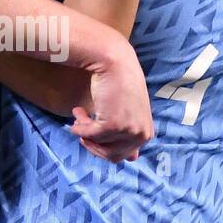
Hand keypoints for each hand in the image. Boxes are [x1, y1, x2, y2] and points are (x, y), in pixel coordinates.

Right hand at [70, 39, 154, 162]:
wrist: (116, 63)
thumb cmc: (121, 85)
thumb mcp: (132, 113)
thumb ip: (132, 134)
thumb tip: (133, 159)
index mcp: (146, 134)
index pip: (123, 156)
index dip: (104, 147)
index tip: (92, 135)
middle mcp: (141, 135)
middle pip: (110, 156)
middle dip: (92, 143)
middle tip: (82, 127)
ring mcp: (128, 131)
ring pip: (97, 144)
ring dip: (84, 130)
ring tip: (80, 113)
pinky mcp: (114, 125)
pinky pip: (89, 134)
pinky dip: (78, 126)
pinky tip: (76, 111)